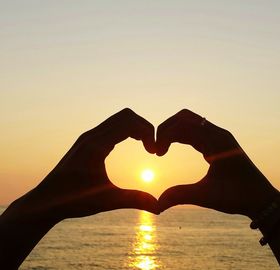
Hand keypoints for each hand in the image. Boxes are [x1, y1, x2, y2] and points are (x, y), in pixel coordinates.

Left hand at [16, 108, 158, 220]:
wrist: (45, 202)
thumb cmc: (73, 201)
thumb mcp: (107, 201)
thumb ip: (134, 200)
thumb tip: (159, 207)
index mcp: (96, 146)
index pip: (129, 123)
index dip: (148, 133)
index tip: (155, 153)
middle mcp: (91, 136)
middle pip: (126, 115)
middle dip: (144, 127)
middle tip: (152, 148)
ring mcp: (88, 137)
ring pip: (118, 119)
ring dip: (135, 128)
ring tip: (146, 146)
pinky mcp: (87, 141)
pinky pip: (111, 126)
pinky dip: (126, 130)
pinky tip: (131, 145)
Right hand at [157, 109, 278, 218]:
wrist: (261, 198)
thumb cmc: (238, 196)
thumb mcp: (207, 196)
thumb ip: (180, 196)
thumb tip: (157, 204)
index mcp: (217, 141)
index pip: (184, 125)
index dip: (165, 135)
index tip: (156, 153)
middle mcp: (218, 134)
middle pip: (185, 118)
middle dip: (166, 128)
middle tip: (156, 148)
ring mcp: (219, 137)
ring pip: (190, 123)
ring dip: (173, 132)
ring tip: (161, 150)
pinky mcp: (219, 143)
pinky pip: (196, 131)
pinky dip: (181, 136)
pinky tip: (173, 149)